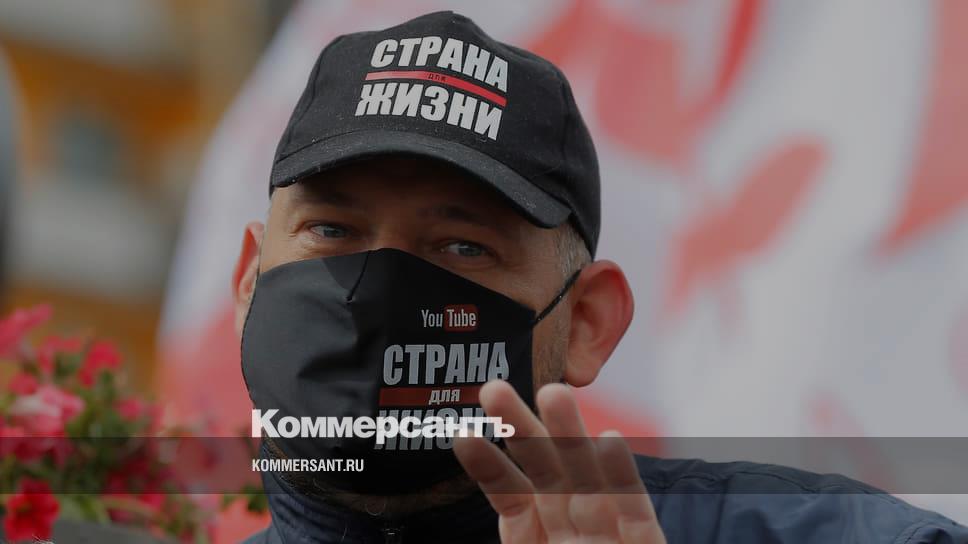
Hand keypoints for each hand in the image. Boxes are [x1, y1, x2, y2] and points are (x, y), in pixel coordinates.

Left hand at [454, 380, 665, 542]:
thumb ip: (517, 539)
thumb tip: (491, 503)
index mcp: (537, 542)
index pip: (510, 497)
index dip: (488, 466)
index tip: (460, 434)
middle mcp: (571, 532)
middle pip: (545, 473)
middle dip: (521, 431)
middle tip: (493, 389)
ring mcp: (608, 537)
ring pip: (586, 479)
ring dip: (569, 436)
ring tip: (552, 392)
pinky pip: (631, 511)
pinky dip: (622, 478)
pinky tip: (610, 441)